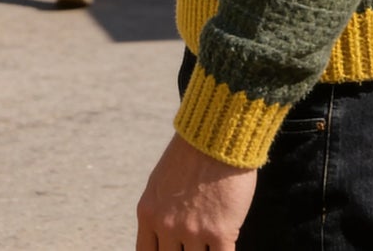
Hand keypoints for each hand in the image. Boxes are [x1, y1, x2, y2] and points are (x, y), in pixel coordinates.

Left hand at [136, 133, 255, 250]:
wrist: (218, 133)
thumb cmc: (192, 153)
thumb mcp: (161, 182)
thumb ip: (159, 212)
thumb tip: (161, 236)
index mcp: (148, 213)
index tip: (173, 250)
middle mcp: (166, 225)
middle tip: (192, 244)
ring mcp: (192, 231)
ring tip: (209, 240)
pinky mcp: (219, 233)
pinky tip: (224, 245)